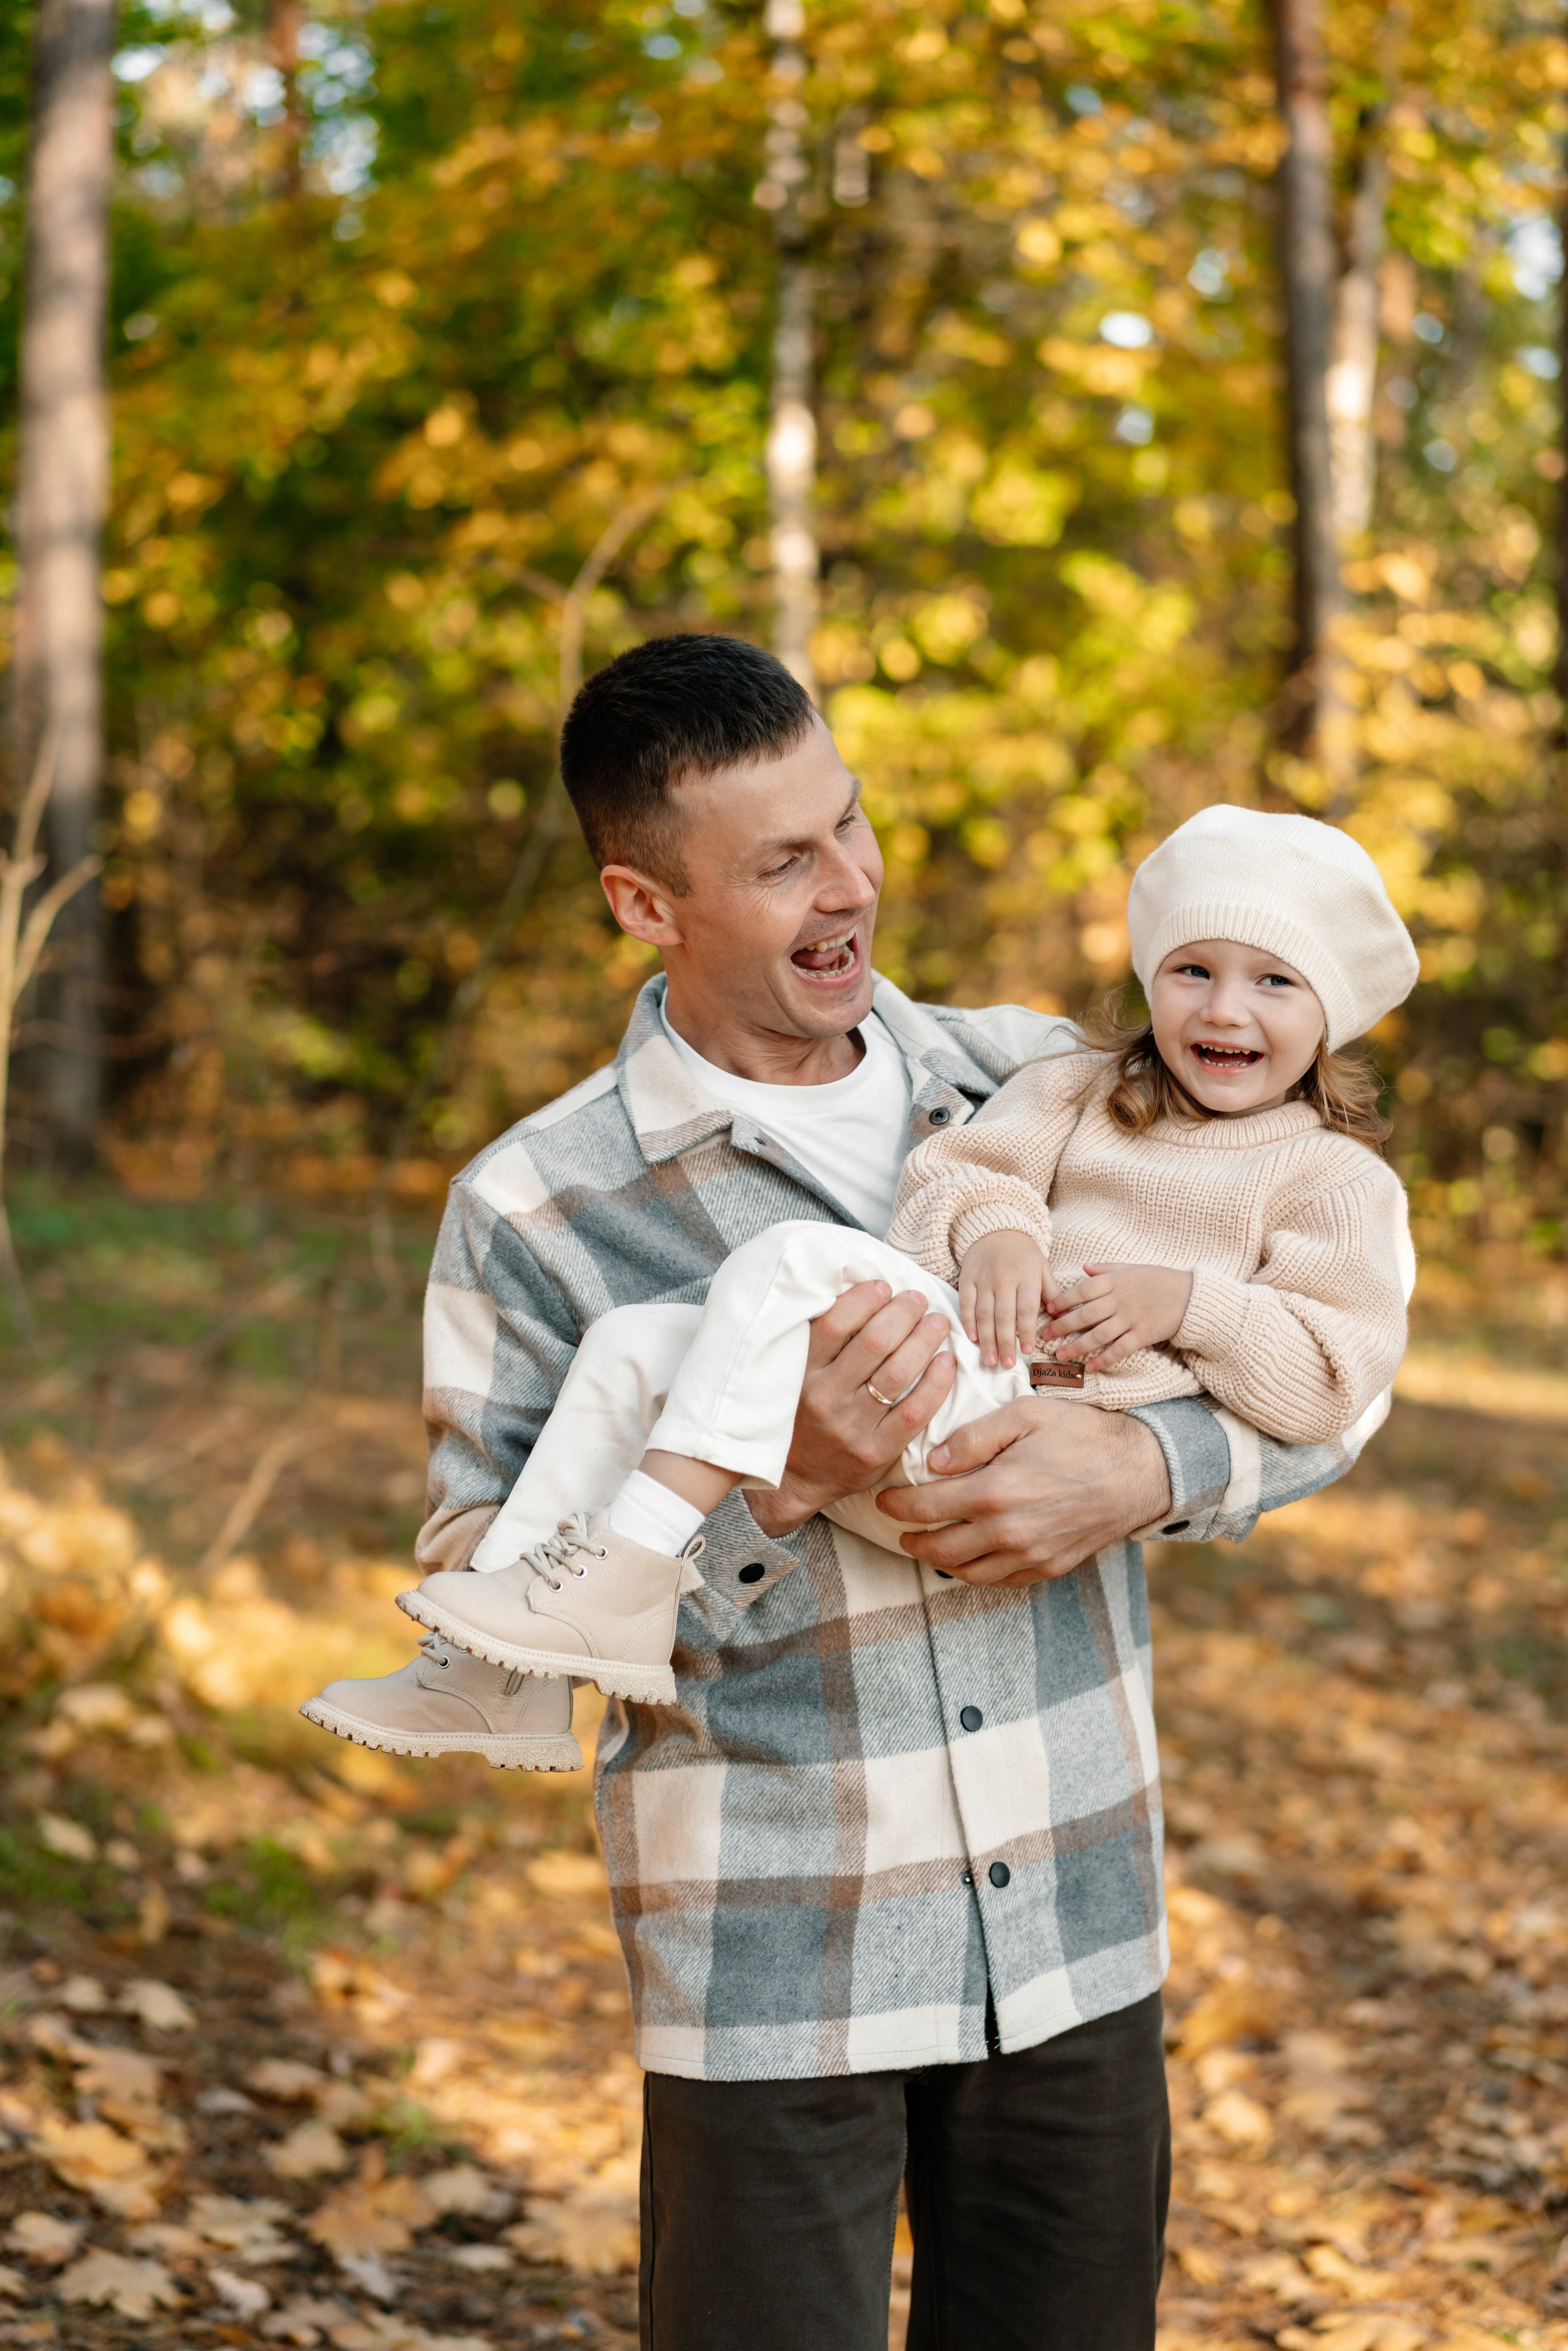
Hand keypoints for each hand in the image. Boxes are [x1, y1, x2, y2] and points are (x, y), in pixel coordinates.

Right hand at [745, 1279, 956, 1537]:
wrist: (795, 1479)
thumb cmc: (803, 1416)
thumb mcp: (799, 1377)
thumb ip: (822, 1344)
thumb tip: (860, 1294)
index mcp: (804, 1374)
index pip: (833, 1324)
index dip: (863, 1299)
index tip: (883, 1286)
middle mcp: (826, 1398)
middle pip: (874, 1342)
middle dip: (903, 1313)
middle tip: (918, 1299)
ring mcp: (852, 1426)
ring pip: (898, 1372)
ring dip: (925, 1339)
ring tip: (937, 1322)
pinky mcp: (877, 1450)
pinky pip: (915, 1410)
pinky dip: (936, 1382)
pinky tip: (947, 1361)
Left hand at [875, 1396, 1171, 1585]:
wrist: (1139, 1471)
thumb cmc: (1082, 1434)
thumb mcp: (1024, 1415)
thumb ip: (973, 1437)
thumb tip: (934, 1461)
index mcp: (994, 1491)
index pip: (925, 1507)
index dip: (896, 1506)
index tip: (883, 1500)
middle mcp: (1007, 1531)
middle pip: (939, 1547)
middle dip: (911, 1539)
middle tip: (898, 1528)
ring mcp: (1029, 1554)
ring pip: (967, 1572)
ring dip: (939, 1561)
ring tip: (927, 1545)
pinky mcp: (1049, 1567)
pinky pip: (1001, 1581)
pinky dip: (977, 1573)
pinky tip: (970, 1558)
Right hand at [958, 1229, 1047, 1370]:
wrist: (997, 1228)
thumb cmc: (1024, 1254)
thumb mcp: (1043, 1268)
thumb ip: (1052, 1293)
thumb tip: (1063, 1318)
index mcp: (1027, 1277)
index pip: (1026, 1309)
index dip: (1026, 1331)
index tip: (1027, 1351)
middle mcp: (1005, 1279)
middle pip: (1004, 1316)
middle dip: (1005, 1342)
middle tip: (1007, 1364)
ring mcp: (984, 1279)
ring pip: (984, 1313)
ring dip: (986, 1339)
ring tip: (990, 1359)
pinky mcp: (967, 1278)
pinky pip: (967, 1303)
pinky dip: (968, 1321)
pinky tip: (972, 1338)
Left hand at [1041, 1263, 1193, 1371]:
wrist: (1189, 1295)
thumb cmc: (1158, 1280)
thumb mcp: (1131, 1268)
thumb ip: (1107, 1268)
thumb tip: (1084, 1267)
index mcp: (1114, 1281)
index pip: (1082, 1290)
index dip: (1064, 1300)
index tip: (1049, 1310)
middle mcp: (1120, 1300)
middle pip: (1086, 1314)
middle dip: (1063, 1326)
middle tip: (1045, 1336)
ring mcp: (1131, 1318)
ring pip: (1099, 1334)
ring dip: (1078, 1346)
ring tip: (1061, 1355)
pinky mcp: (1143, 1335)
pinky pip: (1120, 1349)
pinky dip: (1105, 1358)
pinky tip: (1091, 1366)